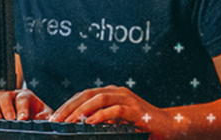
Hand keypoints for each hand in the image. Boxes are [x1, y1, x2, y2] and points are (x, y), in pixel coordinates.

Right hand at [0, 89, 51, 120]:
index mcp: (24, 96)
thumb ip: (44, 115)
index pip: (22, 98)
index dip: (22, 108)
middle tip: (9, 118)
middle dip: (7, 107)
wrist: (22, 113)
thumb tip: (45, 117)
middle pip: (6, 95)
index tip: (22, 118)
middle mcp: (11, 95)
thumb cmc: (32, 112)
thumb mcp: (41, 112)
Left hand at [51, 86, 175, 137]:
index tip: (53, 119)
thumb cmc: (140, 125)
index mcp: (110, 93)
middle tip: (55, 121)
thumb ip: (100, 121)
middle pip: (87, 94)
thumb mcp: (116, 122)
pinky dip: (101, 115)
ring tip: (69, 122)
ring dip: (82, 110)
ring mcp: (127, 98)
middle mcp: (117, 92)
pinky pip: (115, 110)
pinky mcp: (135, 109)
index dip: (67, 105)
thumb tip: (78, 127)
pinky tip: (90, 123)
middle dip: (69, 107)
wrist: (167, 126)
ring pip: (99, 98)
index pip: (83, 95)